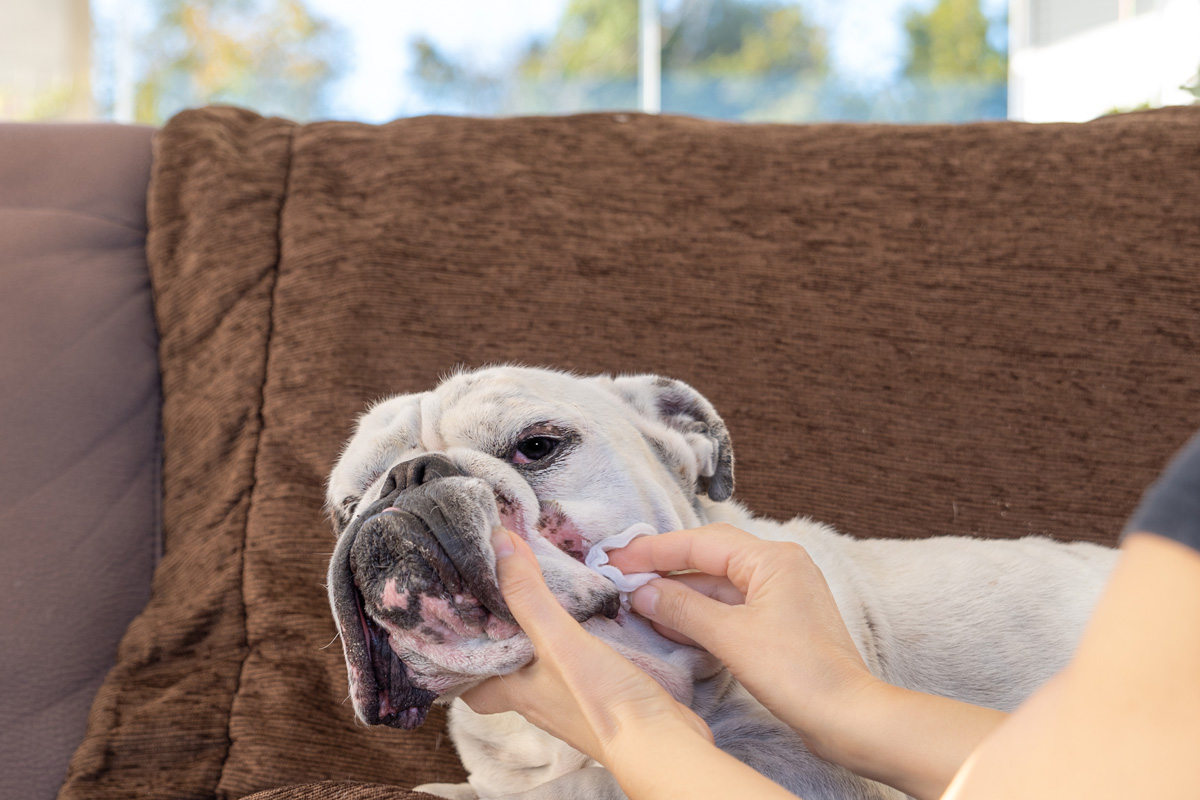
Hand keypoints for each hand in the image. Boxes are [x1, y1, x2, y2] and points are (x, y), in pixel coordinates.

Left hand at [460, 528, 712, 766]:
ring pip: (543, 668)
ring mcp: (572, 703)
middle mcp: (539, 701)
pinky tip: (589, 622)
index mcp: (516, 692)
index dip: (460, 659)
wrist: (662, 743)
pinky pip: (577, 669)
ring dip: (540, 639)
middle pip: (507, 672)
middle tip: (502, 599)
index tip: (459, 623)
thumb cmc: (603, 703)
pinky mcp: (603, 699)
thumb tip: (498, 543)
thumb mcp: (559, 640)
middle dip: (504, 639)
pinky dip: (575, 645)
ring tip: (541, 598)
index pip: (470, 683)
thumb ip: (529, 594)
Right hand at [609, 523, 1005, 799]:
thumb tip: (642, 591)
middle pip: (708, 557)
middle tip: (622, 575)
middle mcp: (779, 567)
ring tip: (638, 602)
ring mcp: (780, 594)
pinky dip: (700, 614)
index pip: (700, 542)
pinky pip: (730, 607)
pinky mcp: (779, 622)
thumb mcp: (730, 637)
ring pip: (717, 585)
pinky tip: (669, 623)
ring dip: (679, 594)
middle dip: (664, 568)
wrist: (846, 715)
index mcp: (772, 558)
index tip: (617, 558)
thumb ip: (681, 609)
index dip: (654, 550)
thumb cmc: (799, 672)